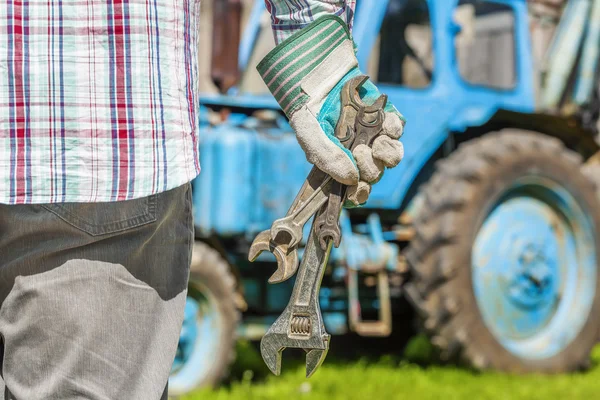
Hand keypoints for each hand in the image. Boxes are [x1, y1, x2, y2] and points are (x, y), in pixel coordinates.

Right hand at [257, 16, 404, 204]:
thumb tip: (353, 179)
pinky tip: (382, 122)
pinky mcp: (385, 120)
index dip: (360, 193)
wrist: (319, 77)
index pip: (356, 191)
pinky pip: (397, 131)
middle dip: (370, 168)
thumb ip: (329, 159)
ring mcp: (374, 138)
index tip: (360, 188)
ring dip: (386, 153)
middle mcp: (359, 155)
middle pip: (376, 175)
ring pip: (392, 157)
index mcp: (340, 166)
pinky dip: (392, 129)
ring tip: (374, 143)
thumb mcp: (310, 136)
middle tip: (358, 152)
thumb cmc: (309, 110)